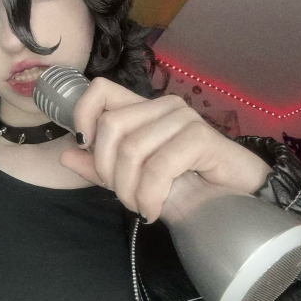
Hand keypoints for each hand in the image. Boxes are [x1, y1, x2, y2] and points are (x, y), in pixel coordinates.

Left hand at [58, 77, 273, 222]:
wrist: (234, 204)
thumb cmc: (185, 189)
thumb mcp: (133, 180)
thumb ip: (100, 167)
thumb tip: (65, 154)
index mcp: (142, 110)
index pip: (100, 90)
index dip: (82, 114)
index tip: (83, 145)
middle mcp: (161, 106)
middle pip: (110, 126)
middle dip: (107, 170)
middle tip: (124, 197)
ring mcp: (182, 118)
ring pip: (131, 149)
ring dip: (129, 191)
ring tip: (142, 208)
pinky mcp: (200, 137)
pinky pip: (158, 167)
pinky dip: (149, 196)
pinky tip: (154, 211)